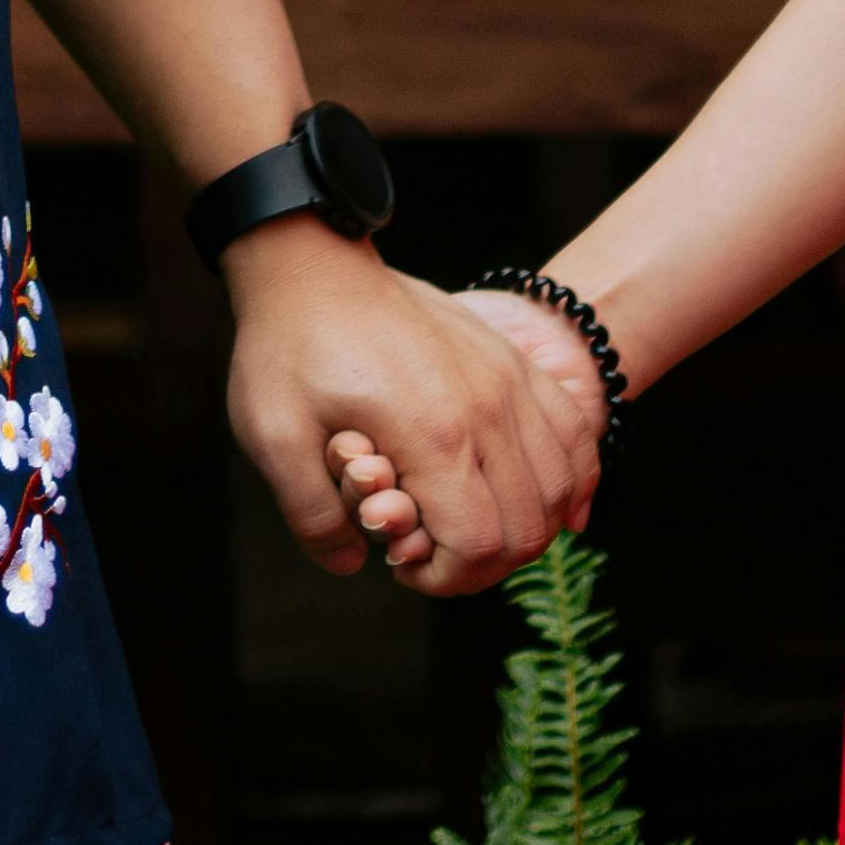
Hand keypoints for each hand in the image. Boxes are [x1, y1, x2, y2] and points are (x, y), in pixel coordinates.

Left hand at [216, 233, 585, 587]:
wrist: (312, 264)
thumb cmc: (287, 347)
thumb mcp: (271, 435)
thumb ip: (312, 515)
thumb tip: (354, 563)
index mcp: (432, 434)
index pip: (478, 545)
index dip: (446, 580)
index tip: (400, 567)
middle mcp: (488, 409)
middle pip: (528, 528)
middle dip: (484, 566)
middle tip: (433, 558)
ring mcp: (510, 380)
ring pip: (561, 487)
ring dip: (527, 529)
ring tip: (472, 529)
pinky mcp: (513, 362)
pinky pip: (574, 436)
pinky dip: (569, 481)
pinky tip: (540, 502)